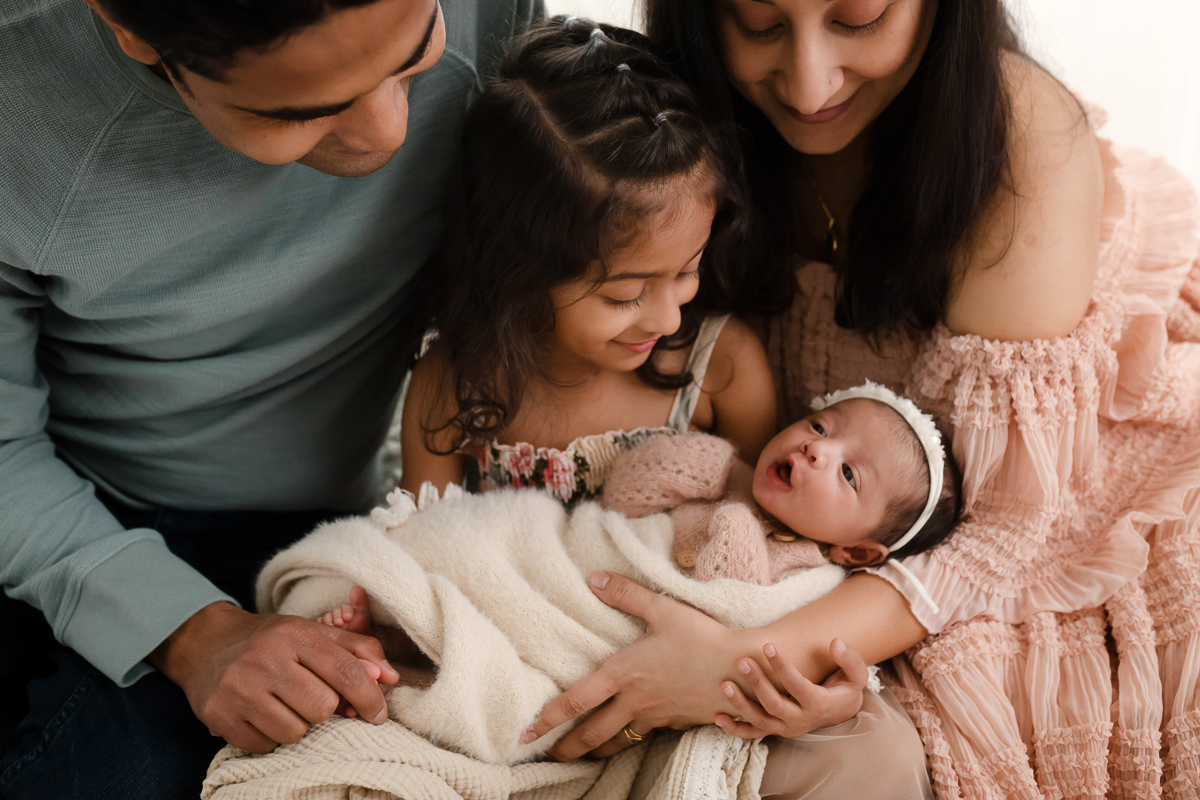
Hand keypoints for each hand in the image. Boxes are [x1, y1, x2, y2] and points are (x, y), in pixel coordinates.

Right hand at [149, 601, 403, 752]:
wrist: (206, 643)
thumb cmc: (271, 641)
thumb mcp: (312, 633)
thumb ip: (357, 650)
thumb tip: (391, 677)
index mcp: (295, 634)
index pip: (346, 673)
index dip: (370, 698)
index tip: (377, 714)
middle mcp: (265, 659)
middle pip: (323, 707)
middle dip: (324, 708)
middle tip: (310, 697)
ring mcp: (239, 689)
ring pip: (295, 732)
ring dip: (297, 725)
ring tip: (285, 705)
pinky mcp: (219, 716)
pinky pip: (266, 745)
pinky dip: (271, 736)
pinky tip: (262, 715)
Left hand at [522, 571, 752, 760]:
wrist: (744, 669)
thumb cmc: (703, 636)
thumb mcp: (663, 608)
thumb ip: (627, 594)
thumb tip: (594, 579)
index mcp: (624, 674)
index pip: (576, 700)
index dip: (549, 717)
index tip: (527, 731)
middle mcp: (635, 701)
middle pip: (592, 734)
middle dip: (567, 748)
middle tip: (548, 756)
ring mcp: (655, 715)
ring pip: (617, 740)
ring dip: (595, 750)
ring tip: (581, 755)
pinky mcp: (675, 722)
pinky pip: (645, 735)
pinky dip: (630, 740)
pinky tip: (630, 734)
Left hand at [715, 637, 867, 738]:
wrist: (840, 711)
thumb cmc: (845, 688)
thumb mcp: (856, 675)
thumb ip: (849, 659)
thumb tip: (836, 642)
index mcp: (819, 704)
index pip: (797, 685)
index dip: (781, 666)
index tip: (767, 645)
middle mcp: (800, 720)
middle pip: (774, 704)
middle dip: (757, 683)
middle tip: (742, 661)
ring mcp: (785, 728)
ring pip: (760, 720)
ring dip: (740, 705)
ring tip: (725, 684)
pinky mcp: (775, 731)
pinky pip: (753, 734)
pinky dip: (735, 729)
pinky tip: (718, 717)